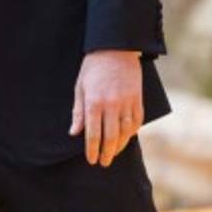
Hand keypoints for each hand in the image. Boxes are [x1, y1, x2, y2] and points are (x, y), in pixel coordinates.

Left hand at [69, 49, 143, 166]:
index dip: (91, 149)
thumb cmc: (93, 68)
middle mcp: (111, 105)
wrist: (115, 49)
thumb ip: (78, 111)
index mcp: (94, 102)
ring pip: (125, 132)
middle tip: (103, 163)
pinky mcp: (138, 99)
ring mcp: (127, 103)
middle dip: (106, 153)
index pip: (93, 133)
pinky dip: (132, 133)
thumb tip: (74, 133)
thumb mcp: (80, 87)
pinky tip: (126, 138)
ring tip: (114, 153)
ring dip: (120, 146)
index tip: (91, 160)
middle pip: (110, 136)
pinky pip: (137, 122)